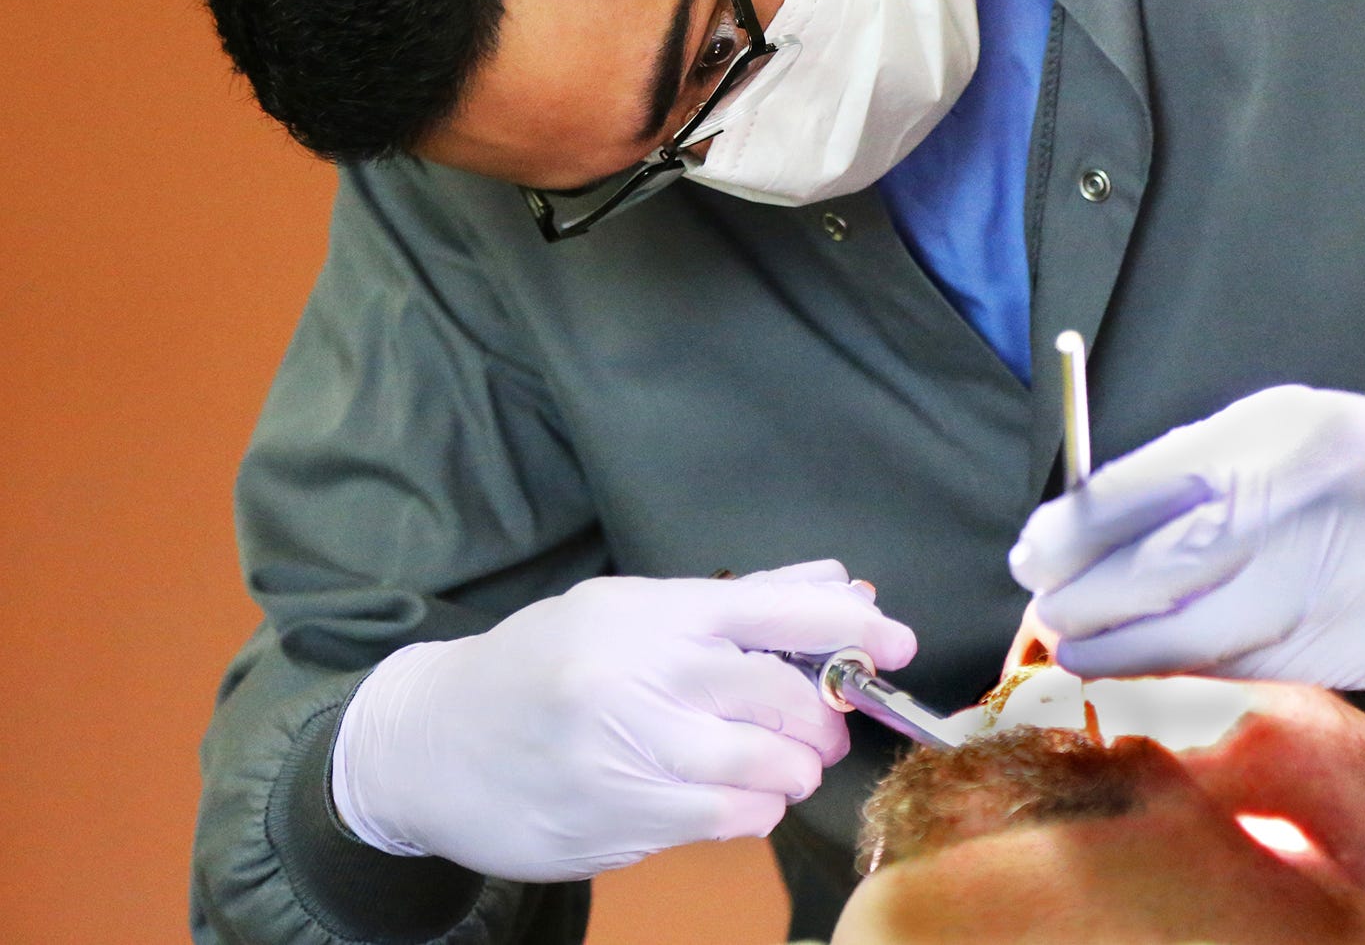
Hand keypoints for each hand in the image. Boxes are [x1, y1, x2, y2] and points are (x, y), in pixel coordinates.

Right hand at [330, 560, 916, 880]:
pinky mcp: (613, 818)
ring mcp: (623, 751)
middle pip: (777, 696)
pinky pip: (723, 821)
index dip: (847, 626)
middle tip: (822, 728)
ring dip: (790, 772)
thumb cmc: (542, 665)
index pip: (773, 607)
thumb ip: (736, 601)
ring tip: (778, 766)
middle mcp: (639, 675)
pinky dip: (751, 813)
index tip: (896, 642)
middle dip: (820, 718)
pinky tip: (734, 800)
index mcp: (651, 613)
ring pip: (759, 768)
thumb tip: (837, 582)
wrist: (429, 742)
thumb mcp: (627, 611)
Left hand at [1009, 387, 1364, 694]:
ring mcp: (1352, 589)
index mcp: (1285, 440)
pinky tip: (1154, 666)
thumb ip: (1187, 472)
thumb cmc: (1354, 459)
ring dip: (1128, 651)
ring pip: (1211, 639)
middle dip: (1091, 601)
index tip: (1033, 553)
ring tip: (1078, 649)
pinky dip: (1196, 671)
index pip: (1154, 490)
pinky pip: (1262, 671)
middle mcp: (1319, 512)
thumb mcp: (1272, 427)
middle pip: (1172, 572)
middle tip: (1045, 612)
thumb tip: (1081, 525)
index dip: (1079, 532)